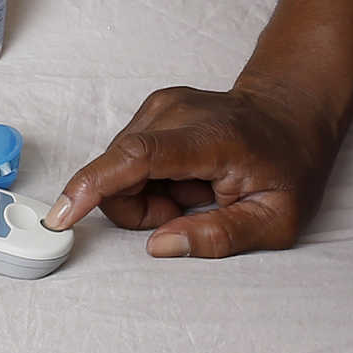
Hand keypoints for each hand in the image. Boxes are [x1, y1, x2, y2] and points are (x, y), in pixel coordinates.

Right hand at [43, 82, 339, 257]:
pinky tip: (182, 176)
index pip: (137, 157)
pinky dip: (145, 179)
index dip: (94, 185)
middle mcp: (176, 112)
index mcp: (210, 138)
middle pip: (117, 169)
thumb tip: (160, 246)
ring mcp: (160, 105)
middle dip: (136, 207)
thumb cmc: (288, 166)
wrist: (290, 113)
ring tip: (190, 193)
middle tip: (184, 210)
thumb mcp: (278, 219)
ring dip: (143, 194)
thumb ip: (220, 237)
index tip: (62, 215)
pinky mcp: (151, 109)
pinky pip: (124, 157)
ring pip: (116, 166)